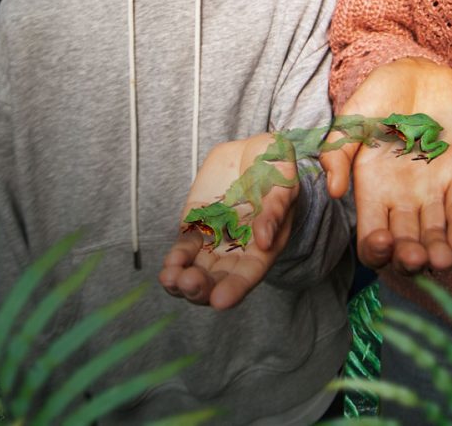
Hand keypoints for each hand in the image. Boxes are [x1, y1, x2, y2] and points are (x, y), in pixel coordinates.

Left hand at [157, 134, 296, 309]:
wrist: (252, 151)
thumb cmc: (276, 168)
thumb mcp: (283, 181)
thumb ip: (275, 209)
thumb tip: (264, 241)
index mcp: (264, 245)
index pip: (249, 273)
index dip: (235, 289)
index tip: (220, 301)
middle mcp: (238, 250)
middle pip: (218, 279)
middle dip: (202, 288)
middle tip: (189, 283)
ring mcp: (214, 240)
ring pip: (197, 270)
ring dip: (182, 280)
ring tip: (170, 279)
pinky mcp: (195, 225)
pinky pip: (184, 249)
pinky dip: (175, 260)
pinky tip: (168, 267)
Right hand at [318, 58, 451, 275]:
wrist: (412, 71)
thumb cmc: (377, 100)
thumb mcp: (350, 125)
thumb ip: (337, 155)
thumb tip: (335, 191)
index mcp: (373, 194)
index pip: (373, 238)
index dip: (376, 249)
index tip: (382, 241)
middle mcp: (403, 200)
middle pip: (407, 244)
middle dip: (410, 257)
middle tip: (414, 257)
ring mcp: (433, 189)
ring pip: (436, 233)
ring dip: (439, 251)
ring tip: (441, 260)